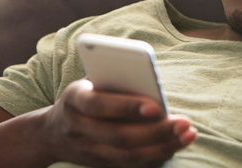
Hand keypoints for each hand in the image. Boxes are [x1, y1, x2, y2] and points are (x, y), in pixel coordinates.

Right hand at [41, 79, 196, 167]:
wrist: (52, 133)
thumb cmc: (85, 96)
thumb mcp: (92, 82)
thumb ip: (116, 82)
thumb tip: (154, 85)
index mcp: (74, 99)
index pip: (99, 105)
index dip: (127, 107)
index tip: (156, 106)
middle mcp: (78, 128)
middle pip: (119, 135)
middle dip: (156, 131)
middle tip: (185, 122)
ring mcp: (88, 151)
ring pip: (127, 155)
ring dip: (162, 147)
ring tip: (189, 134)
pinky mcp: (100, 165)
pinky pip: (131, 165)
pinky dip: (156, 157)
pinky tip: (176, 145)